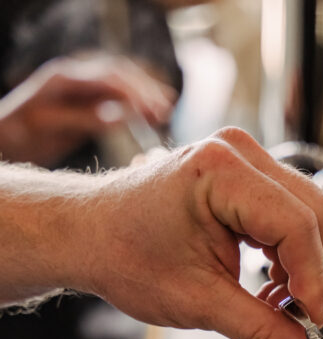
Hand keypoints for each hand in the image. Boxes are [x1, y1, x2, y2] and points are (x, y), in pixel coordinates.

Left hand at [0, 53, 174, 166]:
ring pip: (119, 85)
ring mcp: (79, 90)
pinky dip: (134, 106)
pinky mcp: (83, 104)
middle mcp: (73, 78)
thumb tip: (120, 115)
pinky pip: (114, 100)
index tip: (154, 110)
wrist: (2, 139)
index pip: (107, 77)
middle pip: (117, 75)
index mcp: (63, 79)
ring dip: (143, 96)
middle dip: (144, 91)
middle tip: (166, 111)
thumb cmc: (17, 135)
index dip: (134, 91)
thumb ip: (82, 119)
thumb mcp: (47, 127)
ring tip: (165, 112)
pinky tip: (150, 116)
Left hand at [80, 127, 322, 338]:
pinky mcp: (246, 175)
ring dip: (305, 267)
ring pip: (310, 215)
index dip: (313, 280)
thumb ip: (262, 331)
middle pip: (315, 215)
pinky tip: (270, 285)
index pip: (297, 226)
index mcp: (221, 172)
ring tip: (278, 305)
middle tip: (302, 319)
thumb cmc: (125, 255)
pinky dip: (290, 256)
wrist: (90, 237)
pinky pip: (291, 214)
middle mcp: (238, 153)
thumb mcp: (199, 303)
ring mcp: (244, 159)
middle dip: (315, 274)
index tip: (312, 322)